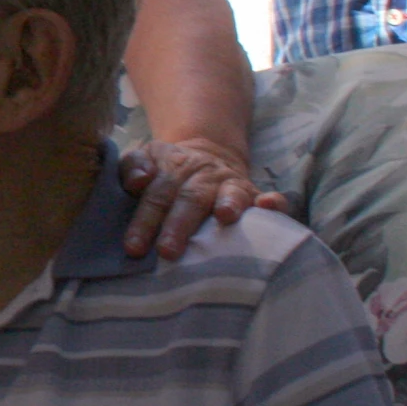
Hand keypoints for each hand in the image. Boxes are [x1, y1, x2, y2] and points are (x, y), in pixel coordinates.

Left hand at [118, 138, 286, 258]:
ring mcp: (230, 185)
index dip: (144, 222)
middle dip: (179, 225)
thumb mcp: (143, 159)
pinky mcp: (255, 195)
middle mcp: (203, 176)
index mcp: (172, 168)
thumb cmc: (165, 170)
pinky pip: (270, 197)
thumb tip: (138, 180)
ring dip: (229, 203)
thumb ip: (132, 167)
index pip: (156, 195)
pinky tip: (269, 206)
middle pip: (190, 199)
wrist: (205, 154)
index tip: (133, 248)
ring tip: (225, 217)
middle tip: (168, 251)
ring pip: (230, 193)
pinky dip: (273, 202)